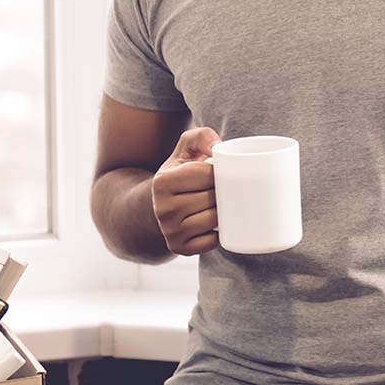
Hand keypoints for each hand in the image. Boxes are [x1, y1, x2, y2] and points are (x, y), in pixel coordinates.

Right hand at [151, 127, 221, 255]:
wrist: (162, 204)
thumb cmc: (182, 172)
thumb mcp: (186, 148)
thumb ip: (202, 136)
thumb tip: (218, 147)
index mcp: (162, 181)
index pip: (208, 175)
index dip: (219, 172)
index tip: (215, 172)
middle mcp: (162, 209)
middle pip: (212, 198)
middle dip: (222, 192)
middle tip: (219, 188)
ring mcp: (169, 232)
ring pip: (213, 220)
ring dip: (222, 212)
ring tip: (216, 203)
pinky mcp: (179, 248)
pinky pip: (212, 241)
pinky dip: (218, 232)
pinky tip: (212, 222)